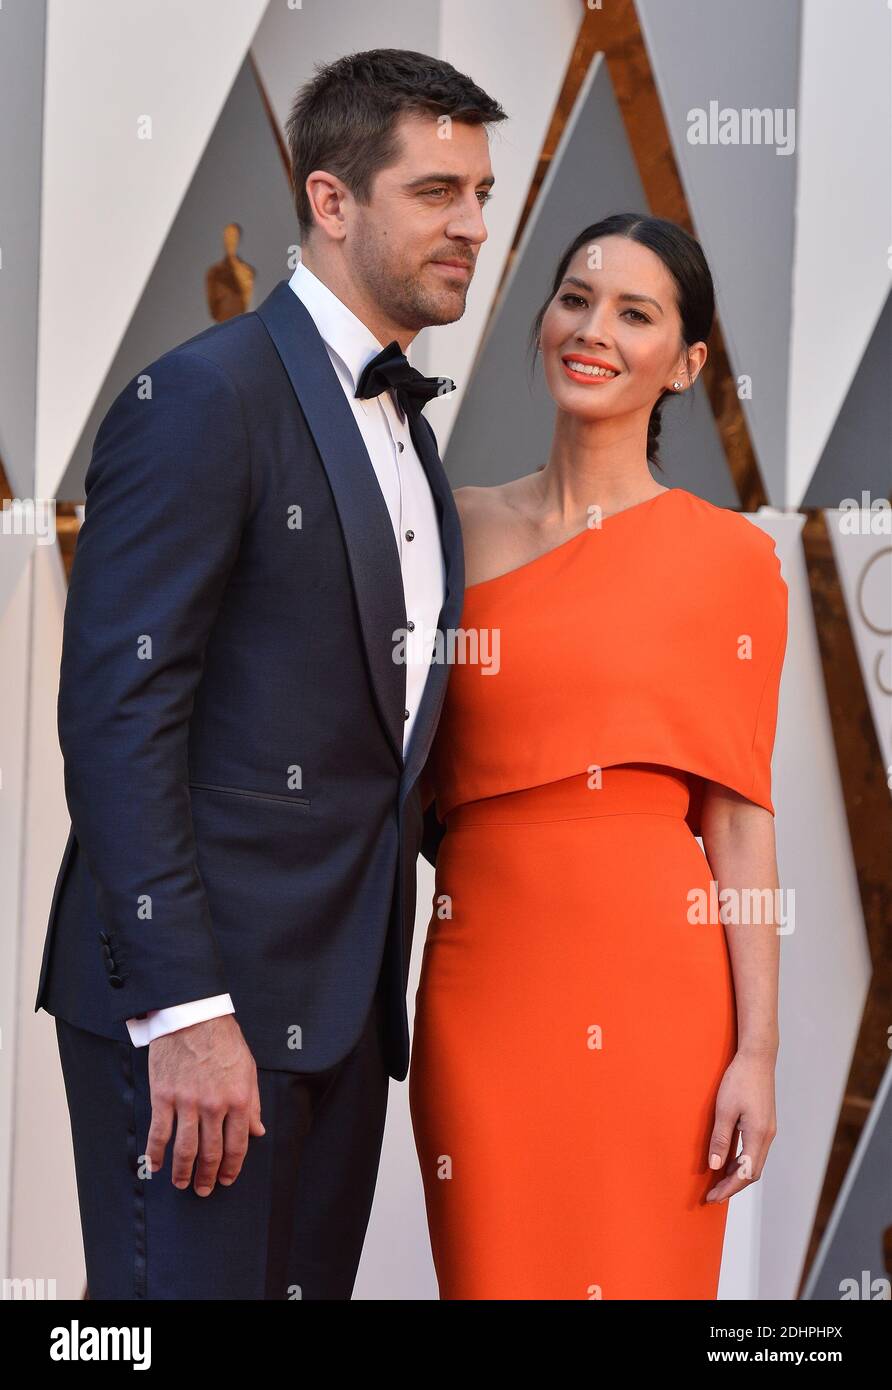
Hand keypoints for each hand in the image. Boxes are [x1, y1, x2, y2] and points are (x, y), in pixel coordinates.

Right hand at [146, 1015, 264, 1195]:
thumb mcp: (248, 1069)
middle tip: (204, 1189)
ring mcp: (187, 1103)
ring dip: (183, 1172)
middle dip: (208, 1176)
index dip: (232, 1168)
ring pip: (185, 1149)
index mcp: (238, 1099)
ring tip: (182, 1184)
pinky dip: (156, 1153)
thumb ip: (253, 1103)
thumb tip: (258, 1132)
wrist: (194, 1017)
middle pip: (211, 1152)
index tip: (227, 1180)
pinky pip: (159, 1133)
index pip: (237, 1145)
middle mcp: (213, 1106)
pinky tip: (155, 1166)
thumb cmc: (224, 1041)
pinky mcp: (163, 1097)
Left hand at [705, 1048, 776, 1202]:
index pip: (745, 1174)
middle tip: (713, 1194)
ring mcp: (768, 1130)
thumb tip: (715, 1166)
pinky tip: (728, 1160)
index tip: (713, 1197)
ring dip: (737, 1174)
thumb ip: (721, 1139)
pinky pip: (754, 1150)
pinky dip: (742, 1161)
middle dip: (733, 1186)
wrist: (757, 1057)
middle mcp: (767, 1136)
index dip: (729, 1188)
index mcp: (758, 1135)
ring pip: (754, 1162)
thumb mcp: (724, 1109)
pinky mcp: (764, 1123)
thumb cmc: (739, 1079)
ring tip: (718, 1181)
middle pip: (752, 1172)